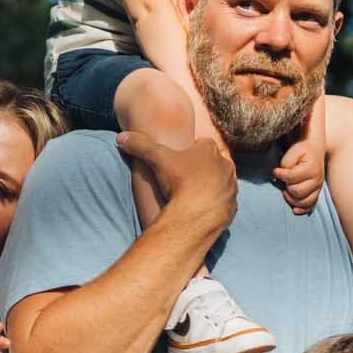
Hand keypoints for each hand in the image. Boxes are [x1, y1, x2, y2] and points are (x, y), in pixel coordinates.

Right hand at [116, 130, 235, 236]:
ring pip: (223, 182)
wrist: (196, 214)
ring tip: (195, 194)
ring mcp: (231, 187)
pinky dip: (216, 204)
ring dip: (212, 185)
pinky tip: (202, 209)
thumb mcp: (156, 158)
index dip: (192, 149)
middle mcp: (225, 166)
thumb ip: (140, 145)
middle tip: (187, 176)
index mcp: (209, 150)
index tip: (181, 158)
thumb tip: (121, 137)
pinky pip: (225, 202)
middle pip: (215, 161)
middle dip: (204, 166)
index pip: (204, 143)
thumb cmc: (179, 182)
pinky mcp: (232, 206)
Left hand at [274, 136, 323, 214]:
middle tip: (283, 181)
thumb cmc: (302, 149)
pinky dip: (302, 209)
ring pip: (303, 202)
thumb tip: (280, 175)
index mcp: (311, 168)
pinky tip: (294, 210)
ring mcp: (317, 187)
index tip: (275, 170)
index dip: (280, 175)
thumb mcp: (293, 151)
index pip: (291, 178)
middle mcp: (316, 180)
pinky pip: (311, 205)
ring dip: (291, 198)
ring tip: (286, 190)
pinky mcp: (316, 192)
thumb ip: (286, 163)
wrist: (315, 148)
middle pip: (297, 192)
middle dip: (286, 188)